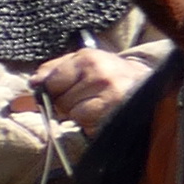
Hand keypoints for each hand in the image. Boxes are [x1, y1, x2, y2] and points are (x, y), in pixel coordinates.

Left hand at [17, 47, 136, 126]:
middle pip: (60, 100)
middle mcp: (100, 75)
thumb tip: (33, 84)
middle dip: (68, 102)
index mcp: (88, 59)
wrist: (150, 83)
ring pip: (73, 114)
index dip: (55, 90)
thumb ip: (54, 70)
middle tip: (88, 95)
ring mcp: (110, 97)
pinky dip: (91, 123)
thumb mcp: (83, 62)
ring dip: (80, 113)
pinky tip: (104, 113)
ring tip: (98, 103)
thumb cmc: (109, 72)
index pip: (51, 83)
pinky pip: (87, 125)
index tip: (68, 89)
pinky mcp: (116, 116)